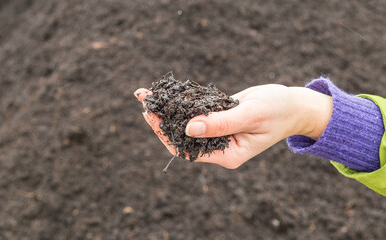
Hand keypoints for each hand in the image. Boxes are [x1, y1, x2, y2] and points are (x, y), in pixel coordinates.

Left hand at [134, 84, 331, 168]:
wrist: (294, 104)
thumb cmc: (278, 111)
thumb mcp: (249, 116)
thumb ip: (220, 123)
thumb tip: (187, 128)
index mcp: (226, 154)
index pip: (188, 149)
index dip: (165, 134)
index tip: (150, 116)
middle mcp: (219, 146)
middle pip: (182, 136)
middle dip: (161, 119)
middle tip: (144, 99)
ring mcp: (218, 132)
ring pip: (187, 122)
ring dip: (168, 109)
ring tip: (147, 94)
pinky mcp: (219, 117)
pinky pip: (197, 111)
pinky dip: (182, 102)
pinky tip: (168, 92)